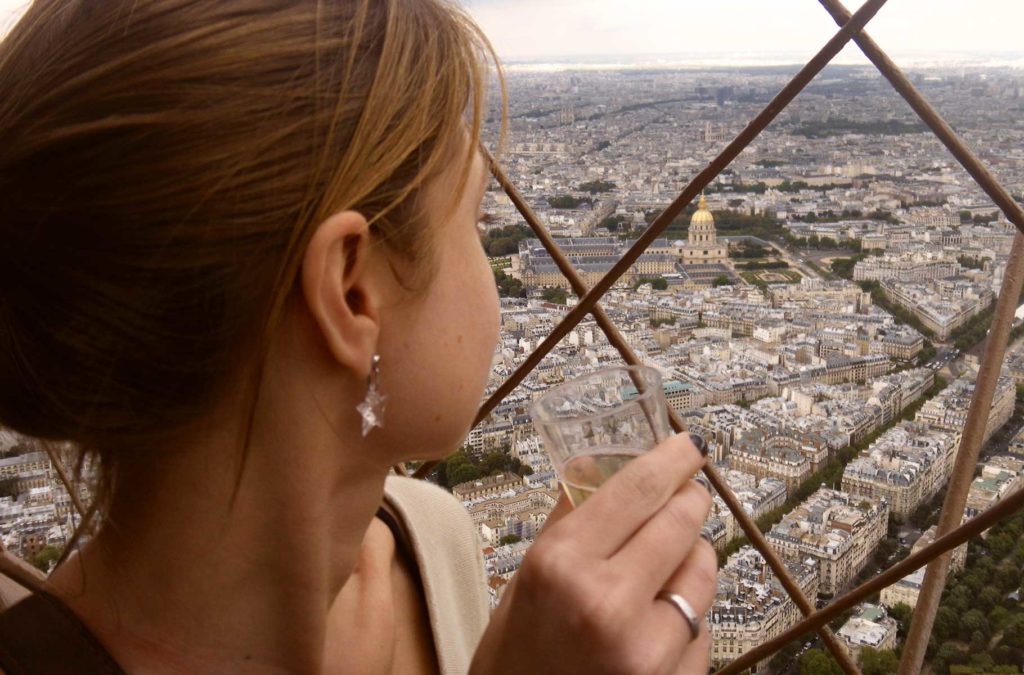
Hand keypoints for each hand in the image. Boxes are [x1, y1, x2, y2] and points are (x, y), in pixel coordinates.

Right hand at [471, 433, 715, 674]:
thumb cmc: (512, 662)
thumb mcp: (522, 586)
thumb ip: (565, 525)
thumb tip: (597, 468)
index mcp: (560, 566)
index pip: (636, 491)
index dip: (672, 459)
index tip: (690, 444)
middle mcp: (608, 601)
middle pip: (680, 522)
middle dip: (689, 501)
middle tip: (686, 494)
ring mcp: (649, 649)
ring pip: (703, 572)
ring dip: (693, 559)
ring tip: (666, 569)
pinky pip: (702, 627)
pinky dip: (688, 616)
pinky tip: (656, 628)